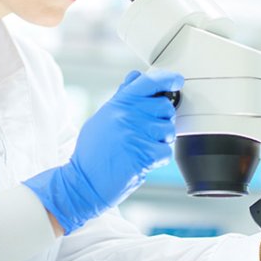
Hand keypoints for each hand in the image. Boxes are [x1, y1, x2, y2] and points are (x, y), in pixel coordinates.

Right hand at [24, 70, 183, 234]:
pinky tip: (142, 161)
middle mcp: (128, 115)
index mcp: (118, 104)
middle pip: (165, 107)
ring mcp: (136, 133)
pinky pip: (166, 152)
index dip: (167, 79)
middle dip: (162, 119)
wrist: (84, 181)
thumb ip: (121, 98)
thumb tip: (135, 78)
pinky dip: (157, 159)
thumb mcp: (102, 118)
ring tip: (142, 147)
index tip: (176, 81)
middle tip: (149, 132)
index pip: (148, 82)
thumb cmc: (92, 152)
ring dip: (161, 141)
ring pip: (169, 130)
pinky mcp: (144, 154)